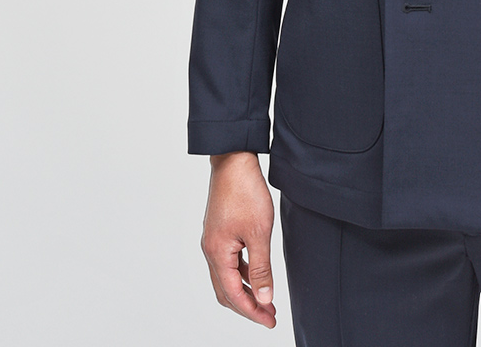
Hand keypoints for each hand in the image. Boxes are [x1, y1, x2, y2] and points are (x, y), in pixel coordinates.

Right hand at [200, 151, 276, 328]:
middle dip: (247, 306)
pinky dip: (242, 272)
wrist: (233, 161)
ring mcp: (213, 240)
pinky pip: (229, 261)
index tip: (269, 320)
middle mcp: (211, 250)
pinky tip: (257, 272)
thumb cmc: (245, 191)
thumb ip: (262, 267)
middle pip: (226, 291)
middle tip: (268, 315)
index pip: (234, 294)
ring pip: (227, 276)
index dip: (252, 311)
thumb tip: (264, 297)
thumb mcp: (260, 232)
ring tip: (266, 298)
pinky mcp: (219, 231)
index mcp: (217, 253)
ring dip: (245, 290)